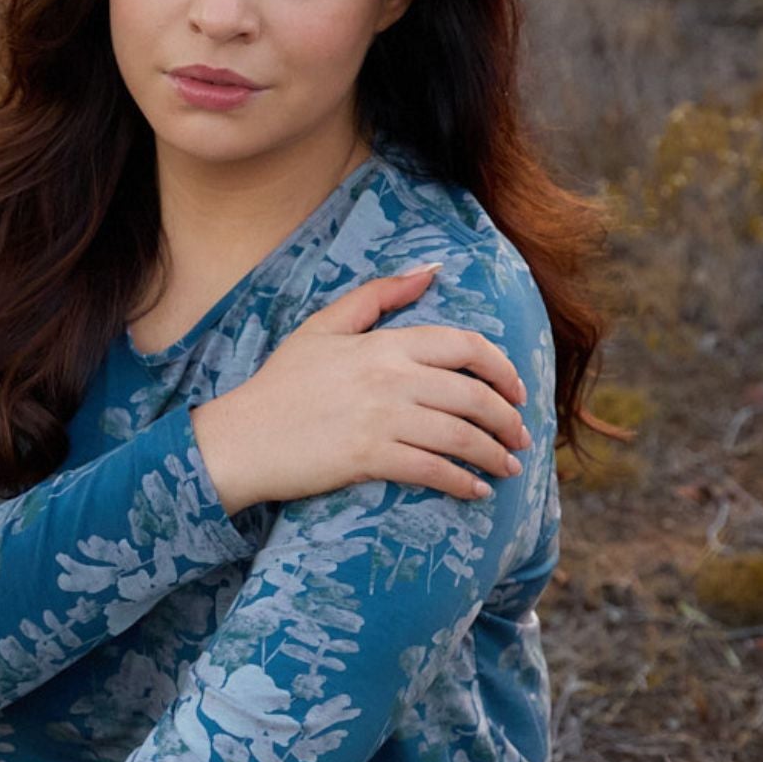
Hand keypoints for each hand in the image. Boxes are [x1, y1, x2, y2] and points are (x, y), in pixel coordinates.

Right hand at [190, 263, 532, 515]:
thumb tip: (431, 270)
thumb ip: (379, 295)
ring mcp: (382, 420)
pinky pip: (432, 470)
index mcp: (385, 343)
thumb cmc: (280, 383)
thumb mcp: (324, 326)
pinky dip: (461, 483)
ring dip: (494, 455)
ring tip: (508, 469)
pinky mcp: (369, 459)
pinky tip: (474, 491)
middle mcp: (390, 378)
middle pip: (473, 395)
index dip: (502, 369)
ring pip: (460, 435)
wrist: (241, 438)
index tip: (517, 390)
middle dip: (508, 420)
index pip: (465, 347)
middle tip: (521, 439)